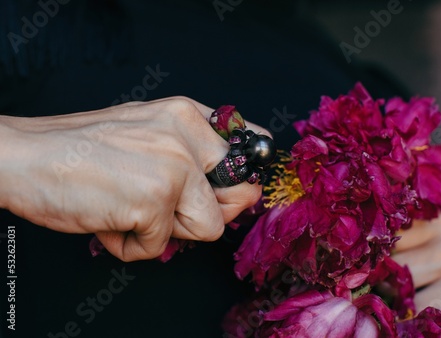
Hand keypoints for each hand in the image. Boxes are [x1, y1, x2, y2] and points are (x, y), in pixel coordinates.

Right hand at [0, 97, 268, 260]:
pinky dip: (132, 245)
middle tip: (160, 206)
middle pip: (237, 195)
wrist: (24, 156)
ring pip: (208, 227)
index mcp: (187, 115)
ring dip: (166, 232)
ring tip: (128, 211)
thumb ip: (191, 160)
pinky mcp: (154, 200)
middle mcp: (187, 136)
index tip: (230, 190)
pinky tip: (108, 219)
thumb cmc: (81, 151)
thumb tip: (241, 196)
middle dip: (204, 213)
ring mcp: (174, 167)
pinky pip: (161, 247)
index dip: (242, 178)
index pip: (248, 147)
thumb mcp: (146, 136)